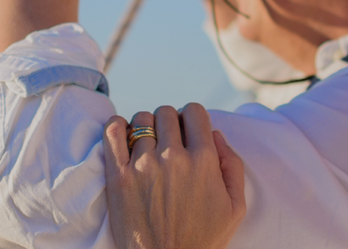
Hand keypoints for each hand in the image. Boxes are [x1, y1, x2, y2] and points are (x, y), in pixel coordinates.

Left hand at [103, 103, 245, 248]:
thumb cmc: (203, 240)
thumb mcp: (235, 207)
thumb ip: (232, 165)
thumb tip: (216, 134)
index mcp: (204, 161)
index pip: (195, 111)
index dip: (192, 118)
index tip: (187, 132)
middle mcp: (173, 158)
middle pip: (167, 112)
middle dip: (169, 122)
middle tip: (167, 141)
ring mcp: (143, 166)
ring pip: (141, 120)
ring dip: (144, 127)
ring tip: (146, 144)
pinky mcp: (118, 177)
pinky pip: (112, 132)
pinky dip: (116, 126)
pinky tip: (122, 134)